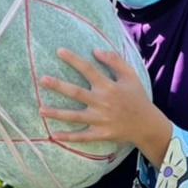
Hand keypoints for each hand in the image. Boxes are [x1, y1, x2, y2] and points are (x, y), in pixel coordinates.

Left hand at [39, 47, 172, 166]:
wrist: (147, 124)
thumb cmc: (137, 97)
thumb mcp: (130, 75)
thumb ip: (114, 61)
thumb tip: (95, 50)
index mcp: (108, 86)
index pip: (88, 69)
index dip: (73, 59)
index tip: (59, 51)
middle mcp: (102, 102)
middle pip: (76, 92)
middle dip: (58, 86)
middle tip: (42, 80)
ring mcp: (100, 119)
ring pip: (75, 116)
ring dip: (57, 113)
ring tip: (40, 110)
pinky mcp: (100, 133)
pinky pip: (82, 136)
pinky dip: (68, 137)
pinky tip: (54, 135)